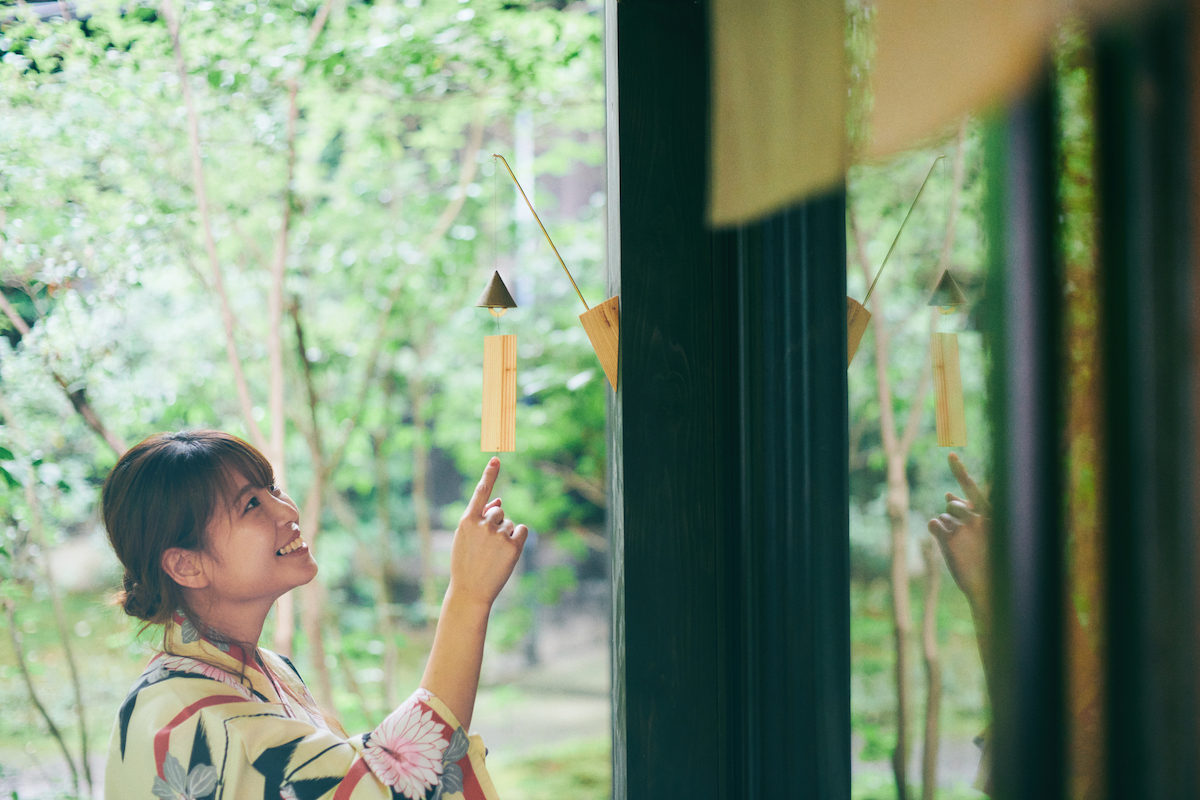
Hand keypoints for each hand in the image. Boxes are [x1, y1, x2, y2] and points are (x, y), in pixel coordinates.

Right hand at [449, 457, 527, 609]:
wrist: (470, 591)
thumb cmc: (466, 562)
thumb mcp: (465, 538)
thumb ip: (479, 517)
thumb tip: (500, 500)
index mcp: (467, 520)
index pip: (481, 492)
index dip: (489, 475)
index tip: (497, 459)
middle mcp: (483, 524)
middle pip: (500, 511)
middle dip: (496, 524)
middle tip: (486, 547)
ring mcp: (498, 535)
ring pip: (510, 522)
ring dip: (505, 534)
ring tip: (493, 554)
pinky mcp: (513, 546)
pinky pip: (522, 530)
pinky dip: (518, 538)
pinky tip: (507, 553)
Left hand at [927, 452, 990, 617]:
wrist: (988, 588)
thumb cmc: (989, 561)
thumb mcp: (985, 533)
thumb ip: (969, 512)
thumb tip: (948, 493)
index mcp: (992, 515)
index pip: (974, 489)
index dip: (960, 471)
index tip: (950, 455)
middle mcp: (978, 518)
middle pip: (954, 503)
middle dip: (953, 508)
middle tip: (959, 527)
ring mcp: (962, 528)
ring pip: (944, 513)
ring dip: (948, 524)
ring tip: (961, 544)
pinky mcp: (949, 539)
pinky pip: (934, 522)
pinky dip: (936, 529)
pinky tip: (945, 540)